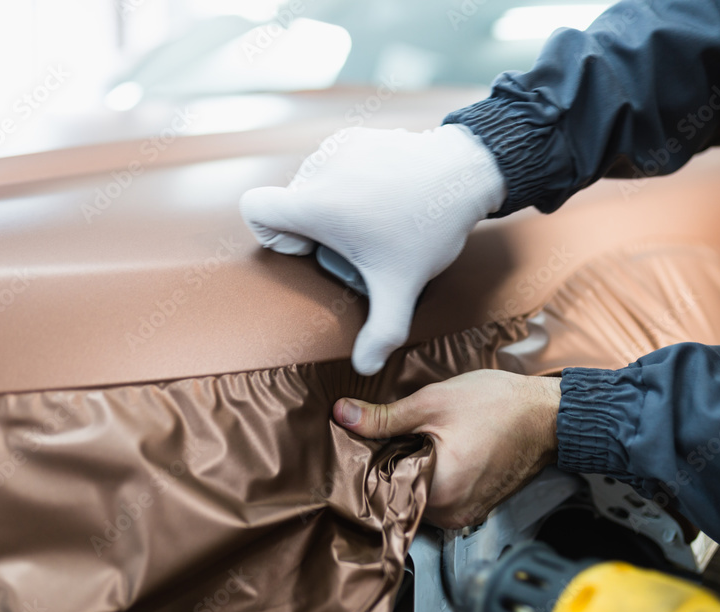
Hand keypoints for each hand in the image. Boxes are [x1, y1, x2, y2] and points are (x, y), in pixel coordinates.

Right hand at [239, 124, 506, 375]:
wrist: (464, 172)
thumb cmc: (427, 227)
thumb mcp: (403, 286)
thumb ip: (382, 331)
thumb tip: (364, 368)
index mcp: (315, 204)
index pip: (255, 209)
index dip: (274, 235)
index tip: (314, 247)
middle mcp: (318, 169)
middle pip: (291, 204)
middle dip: (316, 228)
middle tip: (361, 243)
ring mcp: (338, 148)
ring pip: (314, 183)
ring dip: (334, 204)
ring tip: (375, 220)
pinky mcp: (357, 136)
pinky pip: (337, 163)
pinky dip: (351, 181)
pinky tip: (385, 197)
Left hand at [332, 370, 561, 527]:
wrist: (547, 414)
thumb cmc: (499, 406)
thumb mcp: (433, 403)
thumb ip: (383, 417)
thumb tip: (343, 415)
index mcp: (438, 491)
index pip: (379, 490)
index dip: (364, 464)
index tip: (357, 444)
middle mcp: (450, 515)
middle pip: (397, 497)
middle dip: (386, 468)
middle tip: (383, 437)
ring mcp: (464, 515)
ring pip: (417, 499)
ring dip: (409, 473)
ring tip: (413, 442)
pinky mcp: (474, 509)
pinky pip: (438, 499)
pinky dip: (430, 478)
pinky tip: (434, 452)